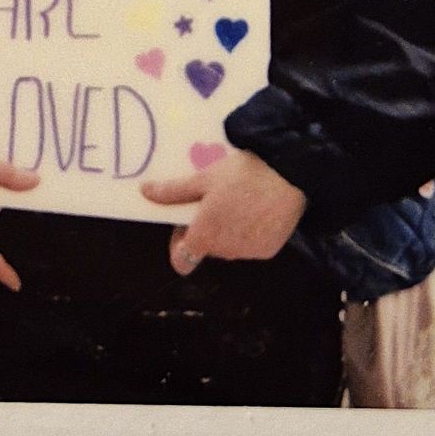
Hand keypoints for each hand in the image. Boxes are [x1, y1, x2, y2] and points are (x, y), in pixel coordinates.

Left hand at [141, 147, 306, 274]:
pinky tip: (255, 210)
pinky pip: (250, 246)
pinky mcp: (269, 250)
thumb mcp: (204, 178)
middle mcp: (225, 252)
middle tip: (213, 201)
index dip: (179, 243)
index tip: (185, 223)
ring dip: (227, 232)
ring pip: (228, 247)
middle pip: (206, 249)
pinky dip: (248, 233)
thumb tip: (145, 193)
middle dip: (205, 230)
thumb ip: (173, 191)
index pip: (181, 261)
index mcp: (204, 236)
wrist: (289, 175)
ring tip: (237, 202)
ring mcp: (248, 253)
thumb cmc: (242, 175)